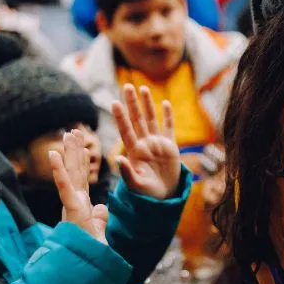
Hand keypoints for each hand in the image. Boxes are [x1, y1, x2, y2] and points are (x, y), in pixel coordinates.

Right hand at [49, 130, 108, 243]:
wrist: (84, 263)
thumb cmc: (88, 249)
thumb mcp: (97, 230)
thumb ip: (99, 218)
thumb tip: (102, 207)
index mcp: (80, 204)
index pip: (82, 178)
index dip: (82, 162)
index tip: (83, 147)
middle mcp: (74, 200)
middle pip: (76, 170)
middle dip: (75, 150)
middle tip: (74, 131)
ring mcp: (71, 203)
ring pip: (70, 173)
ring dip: (68, 152)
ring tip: (68, 134)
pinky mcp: (70, 207)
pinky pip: (64, 186)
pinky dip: (59, 170)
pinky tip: (54, 154)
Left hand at [112, 84, 181, 199]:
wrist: (162, 197)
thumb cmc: (146, 193)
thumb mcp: (135, 184)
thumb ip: (127, 172)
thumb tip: (118, 158)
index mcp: (134, 152)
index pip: (126, 130)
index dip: (121, 116)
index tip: (114, 103)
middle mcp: (144, 143)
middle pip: (137, 119)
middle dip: (132, 103)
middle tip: (127, 86)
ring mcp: (157, 143)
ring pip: (151, 119)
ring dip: (147, 104)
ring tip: (142, 89)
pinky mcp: (170, 146)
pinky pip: (168, 128)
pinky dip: (167, 115)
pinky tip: (164, 103)